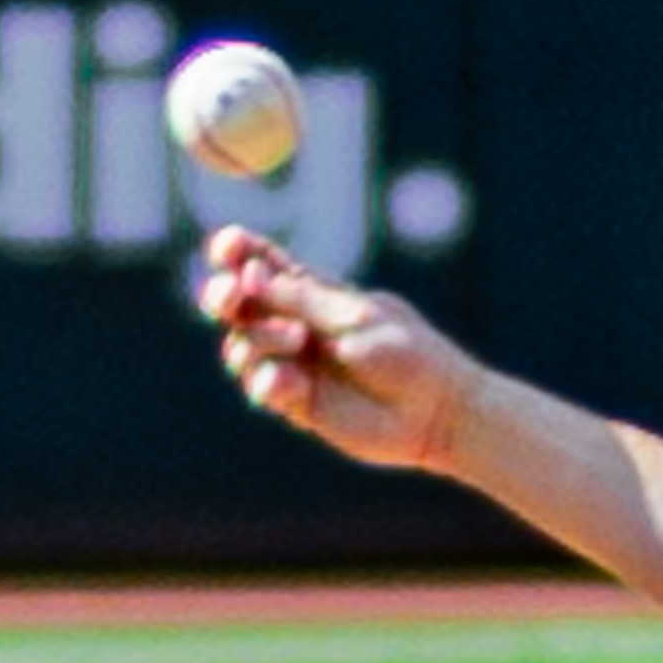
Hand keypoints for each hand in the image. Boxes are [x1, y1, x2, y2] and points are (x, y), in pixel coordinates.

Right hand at [198, 226, 473, 471]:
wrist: (438, 414)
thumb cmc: (409, 356)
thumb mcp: (356, 316)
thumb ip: (303, 299)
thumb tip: (248, 276)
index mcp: (313, 293)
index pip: (261, 264)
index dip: (236, 251)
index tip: (227, 248)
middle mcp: (296, 325)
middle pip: (236, 303)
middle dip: (223, 294)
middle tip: (233, 297)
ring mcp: (294, 364)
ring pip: (241, 344)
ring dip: (258, 338)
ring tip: (296, 341)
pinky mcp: (299, 402)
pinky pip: (261, 385)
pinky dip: (267, 380)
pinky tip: (291, 382)